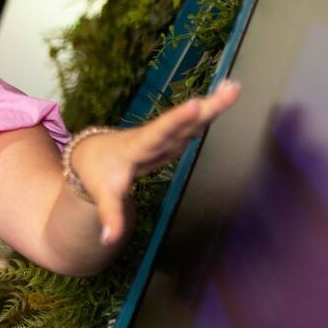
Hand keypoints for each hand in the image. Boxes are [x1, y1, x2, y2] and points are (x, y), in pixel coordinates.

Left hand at [72, 79, 240, 244]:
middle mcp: (154, 136)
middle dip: (206, 107)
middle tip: (230, 89)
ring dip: (212, 104)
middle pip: (181, 122)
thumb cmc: (99, 174)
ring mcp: (165, 134)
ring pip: (190, 120)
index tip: (195, 104)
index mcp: (137, 147)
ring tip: (234, 87)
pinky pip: (193, 123)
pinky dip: (210, 111)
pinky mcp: (172, 135)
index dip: (177, 120)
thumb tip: (108, 240)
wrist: (93, 154)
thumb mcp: (103, 195)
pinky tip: (227, 95)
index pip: (158, 133)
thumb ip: (109, 216)